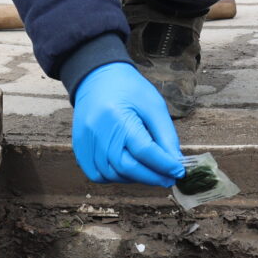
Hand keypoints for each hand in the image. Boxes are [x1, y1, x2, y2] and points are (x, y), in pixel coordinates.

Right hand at [71, 61, 184, 185]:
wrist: (98, 78)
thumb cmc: (128, 89)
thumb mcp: (153, 106)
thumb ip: (165, 135)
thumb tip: (175, 162)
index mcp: (118, 116)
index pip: (144, 151)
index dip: (164, 165)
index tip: (178, 172)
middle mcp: (98, 131)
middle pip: (126, 167)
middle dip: (151, 177)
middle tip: (167, 179)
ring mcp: (85, 141)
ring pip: (112, 174)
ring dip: (134, 179)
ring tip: (149, 172)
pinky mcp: (79, 148)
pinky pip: (96, 174)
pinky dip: (114, 177)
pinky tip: (127, 170)